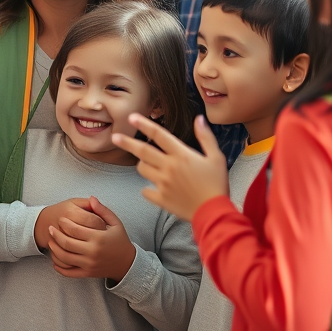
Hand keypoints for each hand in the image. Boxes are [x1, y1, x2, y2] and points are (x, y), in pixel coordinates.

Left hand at [48, 197, 135, 282]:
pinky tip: (54, 260)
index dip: (65, 223)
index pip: (75, 230)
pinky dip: (60, 268)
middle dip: (56, 234)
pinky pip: (70, 272)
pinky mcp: (88, 273)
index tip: (60, 219)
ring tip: (50, 241)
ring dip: (54, 249)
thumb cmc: (120, 240)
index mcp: (99, 238)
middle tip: (50, 228)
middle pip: (67, 243)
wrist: (126, 263)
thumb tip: (91, 198)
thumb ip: (102, 210)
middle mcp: (93, 252)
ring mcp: (89, 264)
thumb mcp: (115, 223)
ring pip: (65, 257)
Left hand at [112, 114, 228, 221]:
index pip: (159, 134)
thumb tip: (199, 118)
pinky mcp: (161, 199)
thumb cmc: (217, 184)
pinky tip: (152, 187)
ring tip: (147, 164)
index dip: (144, 124)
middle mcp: (169, 167)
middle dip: (127, 142)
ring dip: (142, 164)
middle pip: (143, 151)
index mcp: (181, 155)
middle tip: (114, 137)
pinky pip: (146, 191)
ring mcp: (163, 184)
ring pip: (142, 169)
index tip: (132, 117)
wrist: (213, 213)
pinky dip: (147, 188)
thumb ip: (205, 137)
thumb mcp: (216, 157)